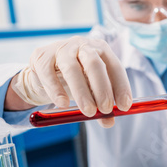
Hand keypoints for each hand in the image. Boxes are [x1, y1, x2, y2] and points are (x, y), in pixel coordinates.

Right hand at [6, 36, 132, 127]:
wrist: (44, 72)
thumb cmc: (75, 80)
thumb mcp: (91, 91)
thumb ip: (100, 106)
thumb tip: (109, 121)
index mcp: (101, 50)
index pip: (115, 67)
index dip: (121, 86)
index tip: (125, 106)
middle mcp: (83, 45)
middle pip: (95, 64)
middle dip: (102, 88)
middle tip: (106, 110)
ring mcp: (61, 48)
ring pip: (72, 68)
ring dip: (82, 92)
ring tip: (88, 112)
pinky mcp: (42, 56)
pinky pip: (49, 74)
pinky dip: (56, 90)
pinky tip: (63, 103)